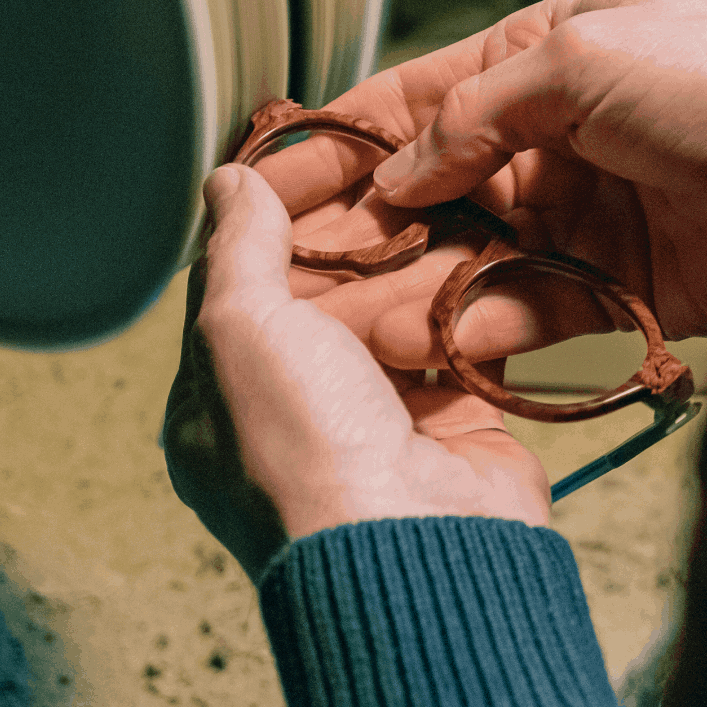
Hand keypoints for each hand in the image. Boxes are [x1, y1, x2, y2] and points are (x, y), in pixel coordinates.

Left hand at [163, 165, 550, 584]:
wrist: (414, 550)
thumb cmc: (303, 447)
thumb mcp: (242, 330)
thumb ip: (237, 250)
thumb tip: (226, 180)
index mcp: (224, 396)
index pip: (246, 282)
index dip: (280, 214)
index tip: (321, 156)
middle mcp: (297, 409)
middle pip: (330, 293)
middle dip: (362, 232)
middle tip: (395, 166)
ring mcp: (376, 420)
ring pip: (397, 314)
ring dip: (420, 260)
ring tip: (444, 193)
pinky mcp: (448, 425)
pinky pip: (456, 346)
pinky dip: (467, 304)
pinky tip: (481, 250)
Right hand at [259, 0, 706, 370]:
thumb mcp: (584, 56)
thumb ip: (475, 115)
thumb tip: (397, 175)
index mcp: (537, 64)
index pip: (414, 105)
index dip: (339, 143)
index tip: (268, 181)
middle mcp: (546, 143)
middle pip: (426, 192)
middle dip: (354, 228)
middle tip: (280, 270)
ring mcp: (572, 218)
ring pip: (462, 257)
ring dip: (398, 288)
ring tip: (328, 324)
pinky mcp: (604, 286)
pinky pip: (518, 307)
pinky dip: (467, 322)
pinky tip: (412, 340)